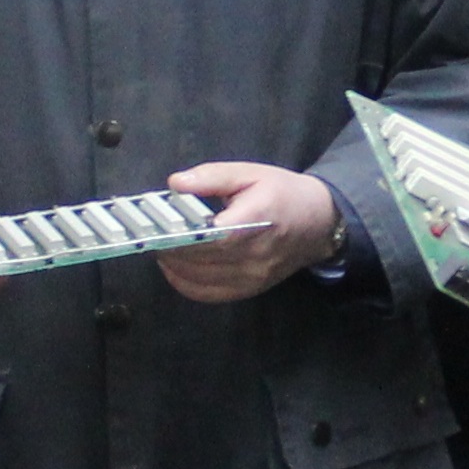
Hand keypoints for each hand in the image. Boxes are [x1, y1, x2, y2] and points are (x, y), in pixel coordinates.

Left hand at [163, 162, 345, 302]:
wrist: (318, 223)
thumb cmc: (282, 193)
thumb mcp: (250, 174)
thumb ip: (212, 177)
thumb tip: (175, 183)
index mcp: (256, 221)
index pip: (211, 236)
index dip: (179, 235)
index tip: (156, 226)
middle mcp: (254, 256)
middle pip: (200, 259)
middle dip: (169, 248)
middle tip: (150, 233)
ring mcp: (252, 278)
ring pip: (199, 279)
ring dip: (172, 265)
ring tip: (160, 247)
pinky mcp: (249, 289)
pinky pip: (208, 294)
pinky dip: (184, 283)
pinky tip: (173, 267)